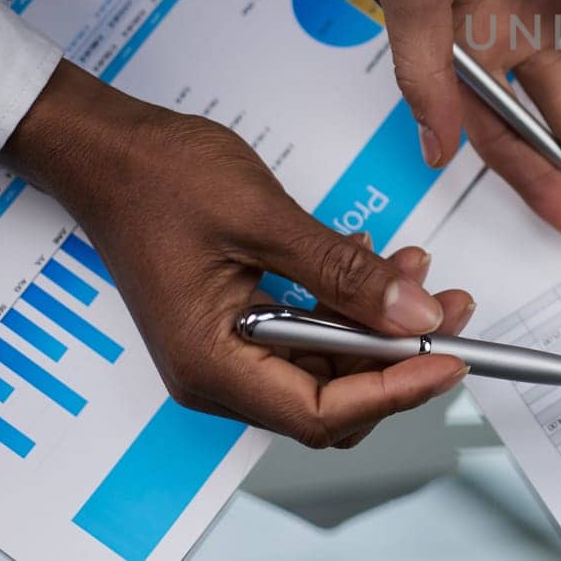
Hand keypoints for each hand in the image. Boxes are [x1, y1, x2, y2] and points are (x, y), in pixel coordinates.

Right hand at [4, 61, 475, 446]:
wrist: (107, 148)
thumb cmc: (160, 177)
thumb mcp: (265, 219)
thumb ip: (343, 272)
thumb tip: (414, 316)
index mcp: (211, 362)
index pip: (321, 412)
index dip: (394, 391)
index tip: (450, 360)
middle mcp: (217, 369)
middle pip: (330, 397)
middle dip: (398, 356)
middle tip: (453, 307)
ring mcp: (227, 347)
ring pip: (327, 363)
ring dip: (379, 323)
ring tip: (419, 270)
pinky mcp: (238, 319)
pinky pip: (309, 332)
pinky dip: (350, 304)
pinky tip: (374, 261)